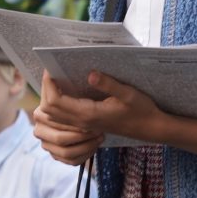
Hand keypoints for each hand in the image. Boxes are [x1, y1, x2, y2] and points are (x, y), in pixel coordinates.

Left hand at [33, 70, 164, 164]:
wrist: (151, 128)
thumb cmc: (142, 110)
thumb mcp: (128, 93)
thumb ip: (109, 84)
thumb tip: (91, 73)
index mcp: (88, 114)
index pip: (55, 102)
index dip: (48, 85)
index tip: (51, 68)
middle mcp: (82, 122)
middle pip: (49, 110)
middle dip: (45, 90)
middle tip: (52, 72)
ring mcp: (84, 126)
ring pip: (54, 116)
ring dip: (50, 98)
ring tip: (56, 80)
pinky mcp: (87, 125)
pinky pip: (63, 118)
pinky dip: (57, 105)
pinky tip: (66, 91)